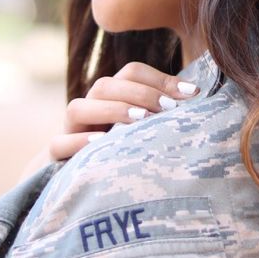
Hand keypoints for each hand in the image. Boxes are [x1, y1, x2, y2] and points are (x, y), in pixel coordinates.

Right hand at [48, 61, 200, 160]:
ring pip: (78, 108)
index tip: (192, 94)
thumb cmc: (127, 154)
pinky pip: (59, 143)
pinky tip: (101, 145)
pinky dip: (78, 142)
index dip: (160, 78)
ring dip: (111, 110)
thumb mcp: (148, 132)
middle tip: (168, 109)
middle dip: (140, 93)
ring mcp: (71, 130)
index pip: (131, 72)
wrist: (85, 185)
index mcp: (114, 97)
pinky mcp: (57, 155)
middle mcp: (91, 108)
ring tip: (141, 120)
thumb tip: (202, 97)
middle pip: (105, 85)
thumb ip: (167, 113)